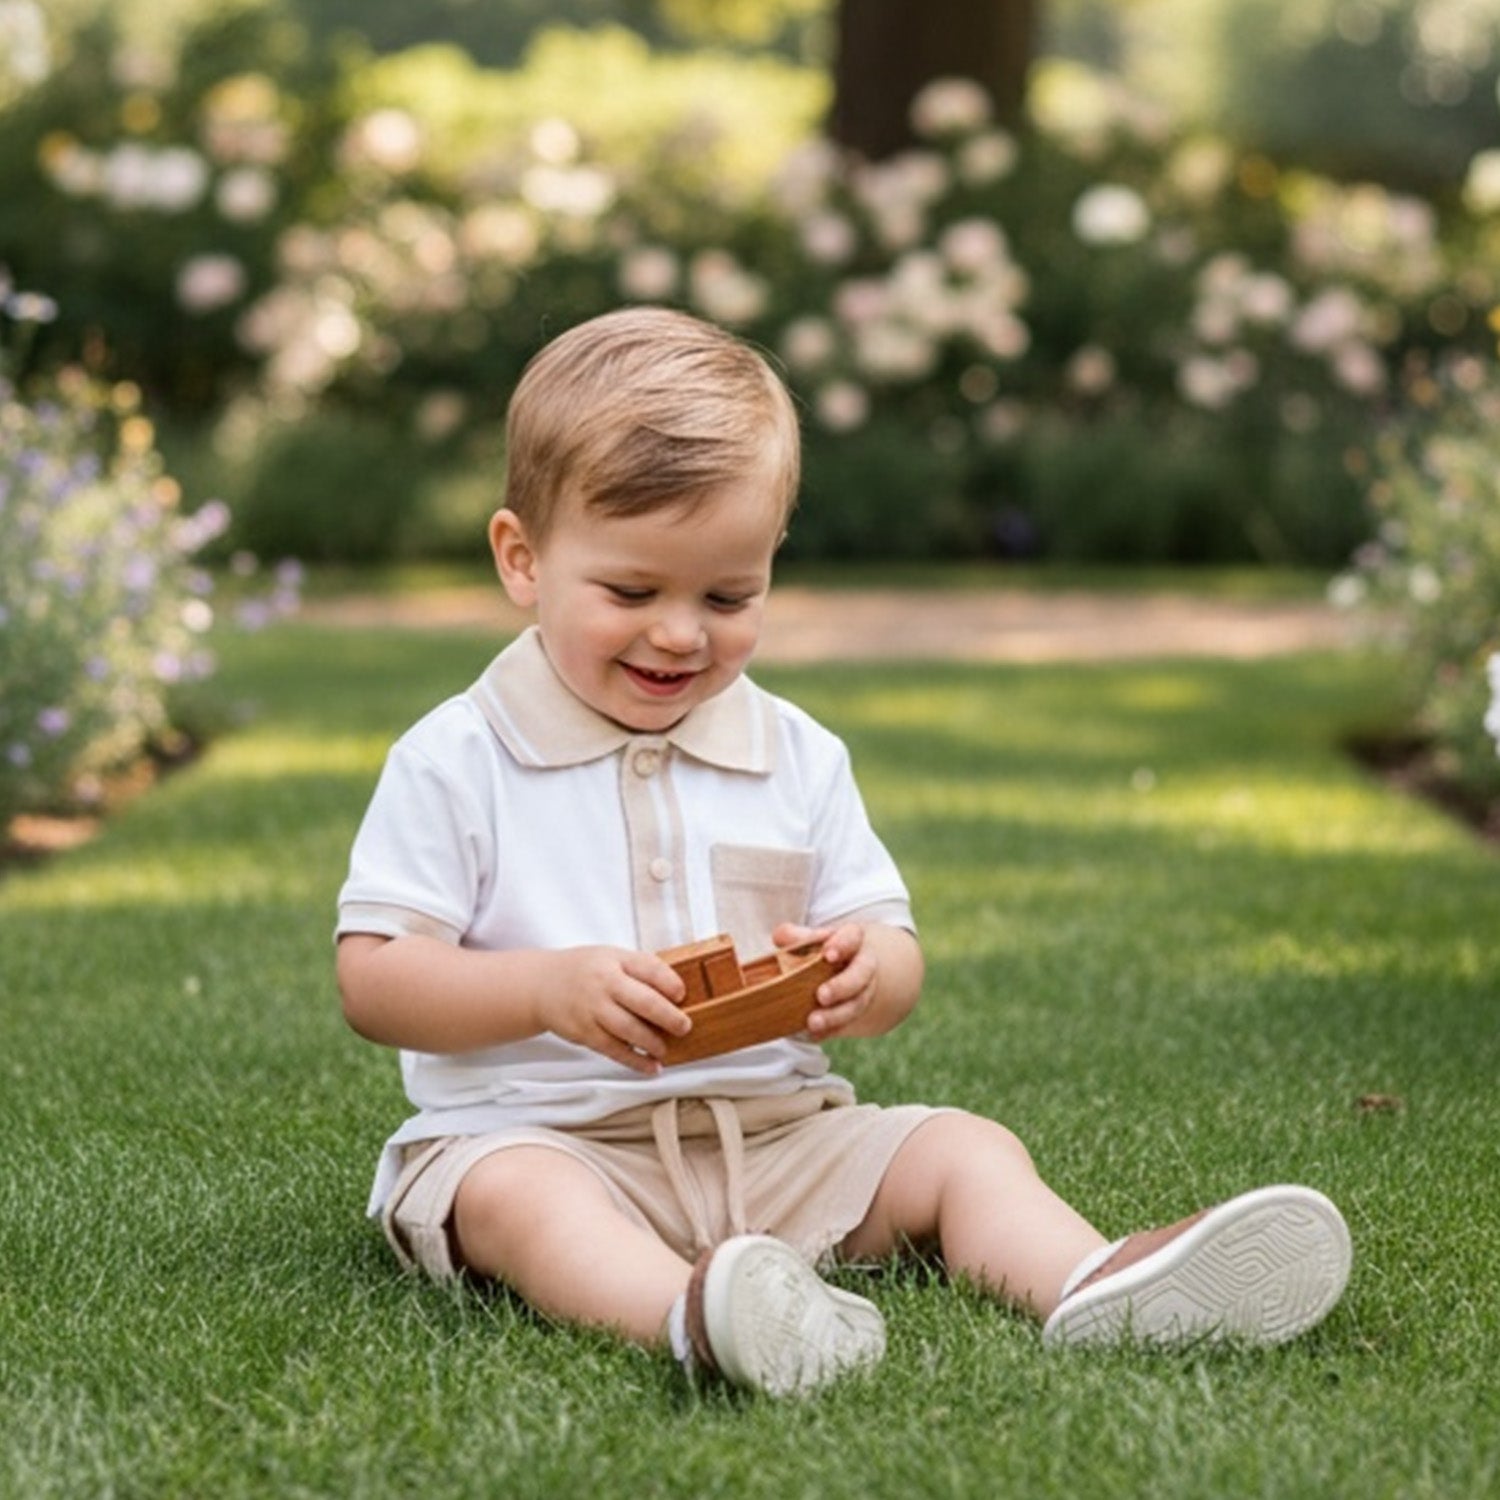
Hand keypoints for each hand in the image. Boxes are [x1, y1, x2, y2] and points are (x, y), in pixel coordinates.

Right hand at [536, 947, 689, 1074]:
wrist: (541, 985)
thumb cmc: (585, 971)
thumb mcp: (612, 957)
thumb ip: (641, 970)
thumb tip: (677, 994)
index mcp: (615, 960)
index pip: (650, 968)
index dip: (671, 983)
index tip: (682, 995)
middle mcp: (604, 983)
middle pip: (643, 1002)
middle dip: (669, 1017)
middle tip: (684, 1026)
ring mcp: (593, 1009)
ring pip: (629, 1030)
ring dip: (652, 1043)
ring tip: (665, 1049)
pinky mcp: (584, 1033)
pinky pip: (614, 1050)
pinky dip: (635, 1061)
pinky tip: (650, 1067)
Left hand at [771, 921, 876, 1039]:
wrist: (845, 972)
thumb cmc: (822, 951)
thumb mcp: (811, 938)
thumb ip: (795, 936)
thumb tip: (782, 938)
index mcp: (852, 941)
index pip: (853, 937)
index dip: (843, 945)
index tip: (827, 954)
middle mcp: (863, 967)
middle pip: (862, 974)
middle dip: (842, 986)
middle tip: (821, 995)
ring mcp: (861, 992)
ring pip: (856, 1004)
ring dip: (835, 1015)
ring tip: (813, 1022)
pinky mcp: (854, 1014)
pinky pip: (847, 1025)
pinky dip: (830, 1031)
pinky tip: (814, 1034)